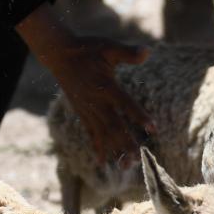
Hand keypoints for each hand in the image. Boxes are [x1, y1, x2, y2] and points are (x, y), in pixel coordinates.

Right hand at [17, 5, 154, 164]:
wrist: (60, 55)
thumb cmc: (87, 49)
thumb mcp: (108, 47)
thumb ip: (127, 53)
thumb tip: (147, 52)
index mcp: (106, 86)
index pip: (126, 104)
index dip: (139, 116)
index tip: (153, 128)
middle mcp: (97, 102)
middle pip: (114, 126)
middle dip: (126, 143)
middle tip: (138, 159)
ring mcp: (88, 110)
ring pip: (103, 134)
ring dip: (115, 150)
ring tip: (126, 166)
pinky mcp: (82, 113)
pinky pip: (91, 133)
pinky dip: (97, 147)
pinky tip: (103, 162)